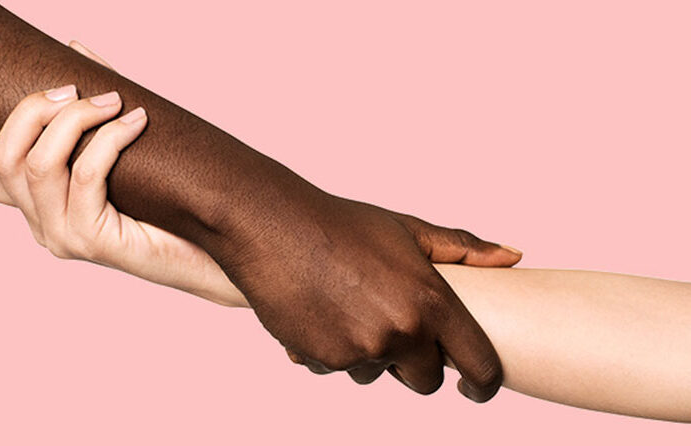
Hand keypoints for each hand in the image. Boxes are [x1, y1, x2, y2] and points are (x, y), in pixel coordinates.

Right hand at [0, 41, 245, 307]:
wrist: (208, 250)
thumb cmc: (166, 199)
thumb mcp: (123, 148)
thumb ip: (94, 107)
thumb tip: (74, 50)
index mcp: (42, 207)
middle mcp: (44, 226)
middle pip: (9, 160)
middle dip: (36, 111)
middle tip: (76, 90)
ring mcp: (65, 237)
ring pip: (41, 165)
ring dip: (76, 120)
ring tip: (113, 100)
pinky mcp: (93, 242)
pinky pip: (86, 177)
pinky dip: (109, 140)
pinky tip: (137, 121)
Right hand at [216, 192, 520, 399]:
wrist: (272, 227)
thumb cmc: (340, 224)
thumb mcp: (406, 229)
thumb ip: (461, 248)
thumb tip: (511, 256)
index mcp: (431, 301)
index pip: (479, 365)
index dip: (484, 384)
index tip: (476, 388)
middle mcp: (401, 332)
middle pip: (425, 381)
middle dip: (415, 365)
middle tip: (395, 331)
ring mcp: (361, 350)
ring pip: (376, 374)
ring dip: (369, 354)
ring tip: (347, 308)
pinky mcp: (324, 360)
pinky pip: (338, 368)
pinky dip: (333, 350)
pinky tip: (321, 313)